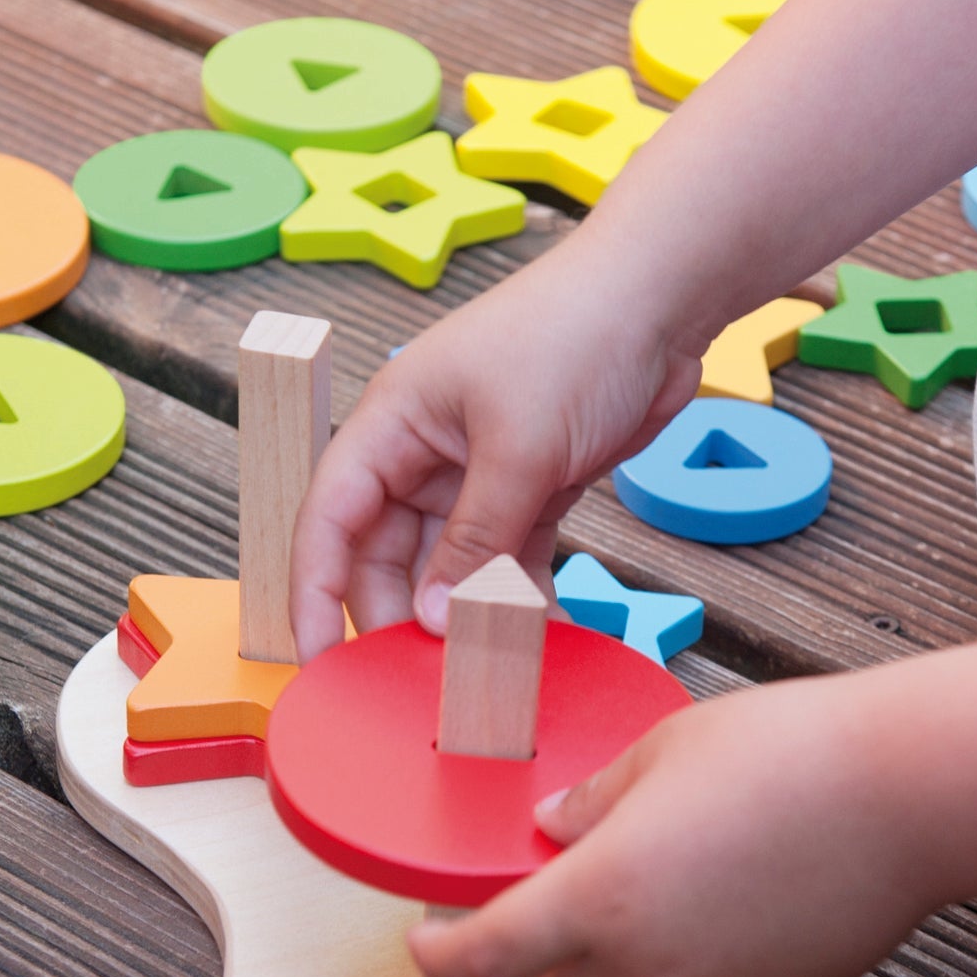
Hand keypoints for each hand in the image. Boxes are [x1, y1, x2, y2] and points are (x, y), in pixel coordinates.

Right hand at [290, 235, 708, 655]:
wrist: (661, 300)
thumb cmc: (575, 336)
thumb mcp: (517, 448)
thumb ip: (473, 542)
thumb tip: (432, 619)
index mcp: (391, 423)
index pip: (329, 519)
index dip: (315, 590)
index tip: (319, 656)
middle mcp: (424, 451)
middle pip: (386, 553)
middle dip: (401, 614)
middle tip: (424, 677)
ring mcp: (478, 473)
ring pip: (450, 564)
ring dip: (466, 614)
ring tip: (486, 665)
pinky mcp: (531, 488)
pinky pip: (507, 559)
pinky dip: (516, 596)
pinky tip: (535, 633)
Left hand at [408, 674, 938, 976]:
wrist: (910, 798)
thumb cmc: (793, 756)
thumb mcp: (664, 750)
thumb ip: (593, 801)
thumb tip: (555, 827)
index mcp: (599, 898)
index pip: (486, 955)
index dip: (442, 954)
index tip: (426, 942)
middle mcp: (645, 966)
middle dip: (546, 939)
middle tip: (570, 876)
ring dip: (613, 959)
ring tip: (655, 882)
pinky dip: (677, 967)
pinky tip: (715, 902)